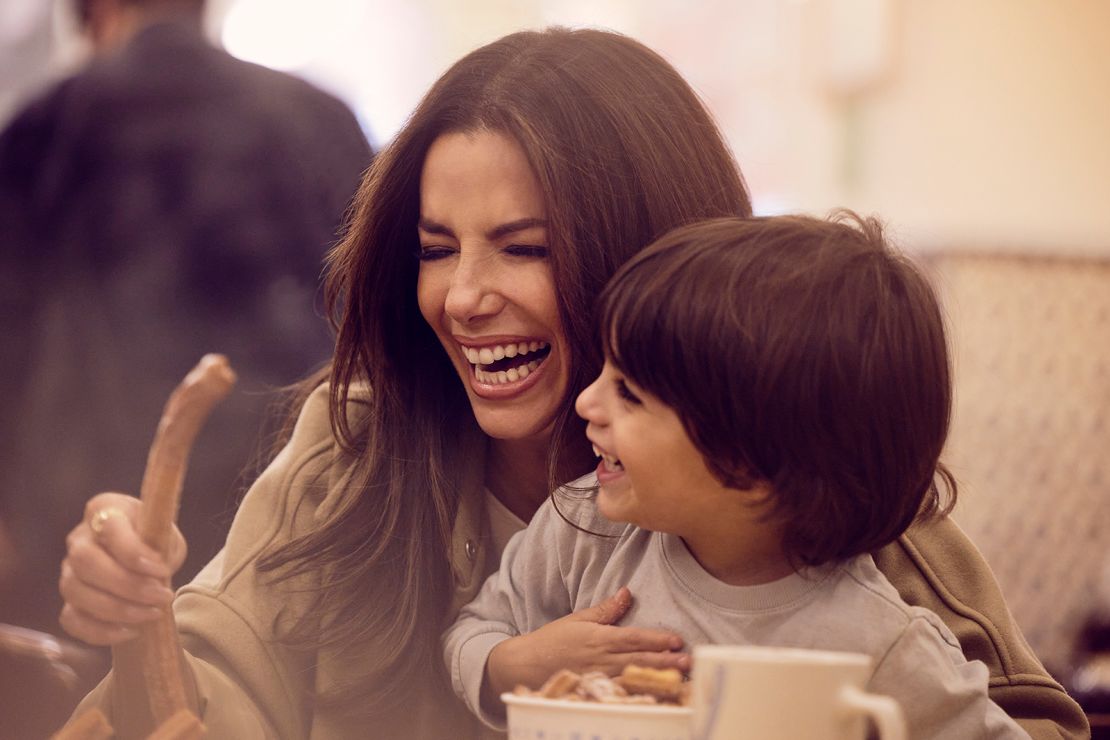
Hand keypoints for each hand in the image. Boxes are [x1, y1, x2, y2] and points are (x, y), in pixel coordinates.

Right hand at [58, 492, 185, 644]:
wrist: (146, 559)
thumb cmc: (155, 540)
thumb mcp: (166, 534)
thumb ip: (161, 545)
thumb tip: (155, 571)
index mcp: (105, 509)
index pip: (110, 529)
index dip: (134, 552)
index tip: (163, 570)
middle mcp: (79, 537)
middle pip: (85, 562)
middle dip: (127, 585)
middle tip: (162, 597)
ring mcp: (69, 569)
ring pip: (76, 592)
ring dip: (118, 609)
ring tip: (153, 614)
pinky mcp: (69, 599)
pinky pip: (71, 619)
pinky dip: (100, 631)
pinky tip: (131, 631)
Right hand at [485, 587, 688, 696]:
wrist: (525, 665)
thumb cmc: (553, 640)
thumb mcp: (579, 620)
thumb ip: (606, 610)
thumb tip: (627, 592)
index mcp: (600, 639)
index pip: (635, 638)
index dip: (657, 640)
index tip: (677, 640)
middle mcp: (603, 660)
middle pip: (640, 660)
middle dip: (666, 662)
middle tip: (688, 662)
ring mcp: (600, 678)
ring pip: (635, 678)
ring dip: (658, 679)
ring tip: (680, 681)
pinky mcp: (595, 692)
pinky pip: (621, 693)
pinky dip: (639, 693)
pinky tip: (654, 695)